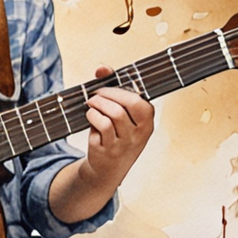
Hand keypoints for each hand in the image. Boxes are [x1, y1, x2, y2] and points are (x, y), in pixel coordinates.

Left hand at [80, 64, 154, 188]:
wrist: (107, 170)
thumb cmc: (114, 135)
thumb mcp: (120, 115)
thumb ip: (112, 88)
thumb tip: (101, 67)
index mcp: (147, 123)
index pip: (141, 101)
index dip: (122, 88)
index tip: (107, 85)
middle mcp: (140, 134)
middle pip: (130, 103)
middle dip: (109, 93)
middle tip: (96, 94)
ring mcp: (125, 143)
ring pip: (114, 113)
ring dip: (98, 104)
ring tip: (91, 104)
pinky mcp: (109, 150)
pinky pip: (102, 125)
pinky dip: (93, 116)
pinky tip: (91, 117)